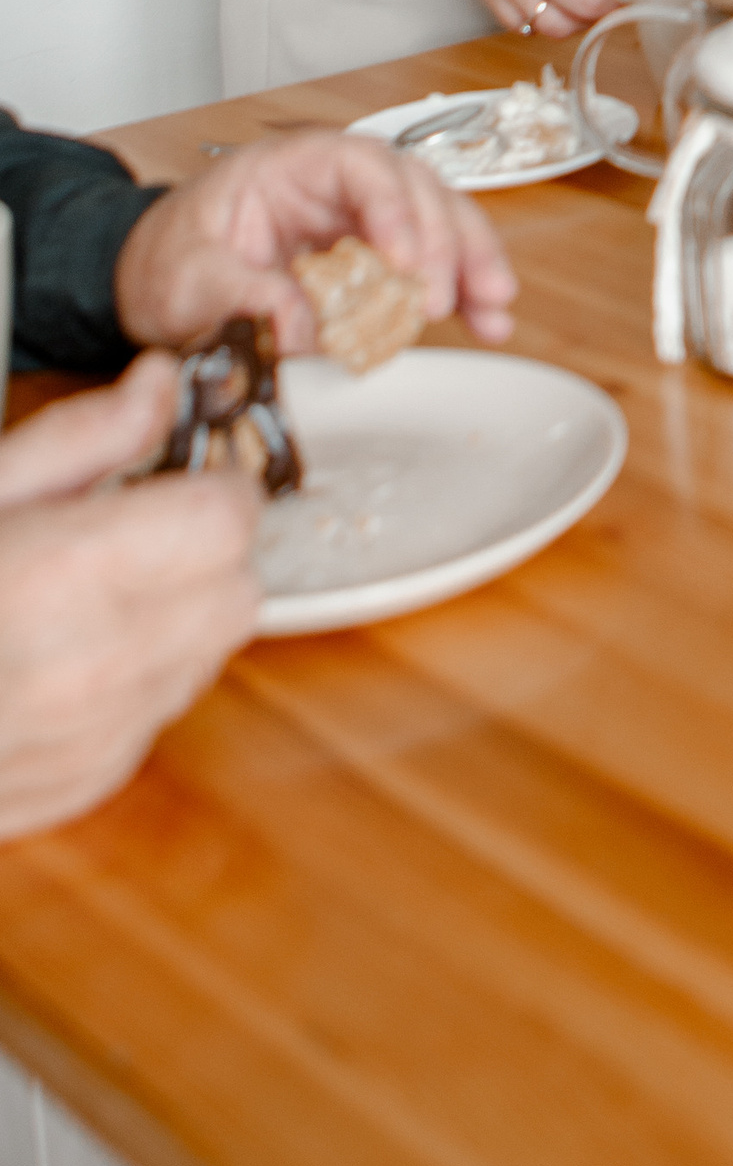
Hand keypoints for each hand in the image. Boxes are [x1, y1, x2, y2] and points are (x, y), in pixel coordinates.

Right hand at [0, 360, 262, 840]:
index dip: (211, 486)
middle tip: (141, 531)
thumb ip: (79, 437)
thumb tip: (161, 386)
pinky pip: (165, 710)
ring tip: (94, 595)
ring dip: (181, 615)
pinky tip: (72, 653)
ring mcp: (92, 737)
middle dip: (206, 552)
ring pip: (212, 653)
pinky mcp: (88, 779)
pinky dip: (142, 677)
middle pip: (238, 591)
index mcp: (61, 576)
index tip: (181, 476)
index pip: (225, 520)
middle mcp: (89, 667)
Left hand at [114, 132, 516, 353]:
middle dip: (442, 244)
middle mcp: (340, 184)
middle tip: (438, 301)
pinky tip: (489, 320)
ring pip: (439, 223)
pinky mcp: (376, 260)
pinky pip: (430, 265)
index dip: (392, 209)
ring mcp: (363, 220)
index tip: (403, 263)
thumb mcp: (188, 278)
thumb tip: (303, 326)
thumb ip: (241, 296)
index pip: (361, 167)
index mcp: (293, 165)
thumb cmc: (168, 262)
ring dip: (472, 265)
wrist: (158, 284)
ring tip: (495, 309)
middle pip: (416, 192)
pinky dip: (462, 291)